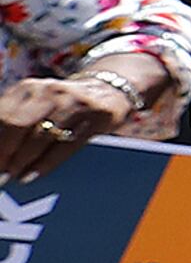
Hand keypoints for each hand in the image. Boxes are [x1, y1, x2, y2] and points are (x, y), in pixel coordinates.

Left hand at [0, 72, 135, 180]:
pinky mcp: (97, 116)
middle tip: (1, 172)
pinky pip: (67, 145)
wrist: (108, 90)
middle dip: (5, 152)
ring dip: (23, 160)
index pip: (4, 115)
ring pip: (42, 136)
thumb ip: (16, 117)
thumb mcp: (37, 101)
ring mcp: (76, 103)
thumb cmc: (62, 105)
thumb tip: (0, 149)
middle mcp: (51, 91)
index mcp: (30, 87)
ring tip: (14, 176)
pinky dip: (47, 163)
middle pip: (19, 124)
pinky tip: (34, 175)